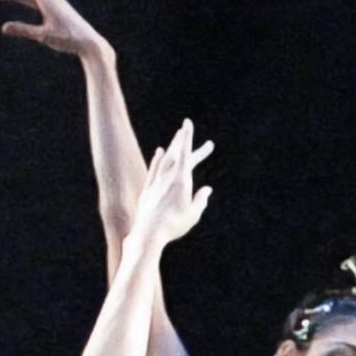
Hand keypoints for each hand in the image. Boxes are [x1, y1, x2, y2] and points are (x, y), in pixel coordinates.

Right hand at [0, 0, 111, 60]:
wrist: (91, 44)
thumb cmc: (68, 39)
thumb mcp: (43, 36)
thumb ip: (24, 30)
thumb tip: (4, 28)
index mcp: (48, 2)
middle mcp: (53, 0)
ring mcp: (58, 5)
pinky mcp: (62, 11)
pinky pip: (42, 2)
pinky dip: (30, 0)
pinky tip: (29, 0)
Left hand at [125, 122, 213, 249]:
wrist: (148, 233)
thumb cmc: (173, 225)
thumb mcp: (193, 214)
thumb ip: (200, 200)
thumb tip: (206, 190)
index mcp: (181, 180)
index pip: (184, 153)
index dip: (187, 137)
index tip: (187, 122)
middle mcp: (167, 177)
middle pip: (175, 153)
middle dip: (182, 139)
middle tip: (187, 126)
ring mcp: (156, 182)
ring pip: (164, 159)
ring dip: (171, 146)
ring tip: (177, 137)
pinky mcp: (148, 189)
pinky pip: (154, 169)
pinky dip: (158, 159)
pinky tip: (161, 152)